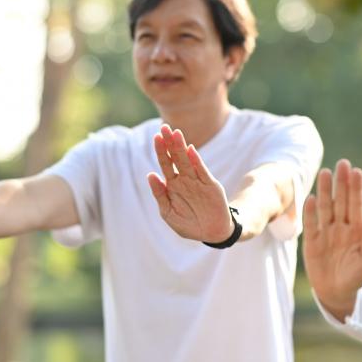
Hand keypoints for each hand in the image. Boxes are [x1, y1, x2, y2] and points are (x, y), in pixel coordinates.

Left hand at [147, 125, 233, 242]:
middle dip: (170, 143)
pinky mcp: (210, 185)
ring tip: (176, 133)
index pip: (165, 164)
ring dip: (181, 147)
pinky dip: (197, 162)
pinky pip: (202, 172)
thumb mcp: (168, 212)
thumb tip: (150, 174)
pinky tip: (190, 151)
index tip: (156, 137)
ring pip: (188, 161)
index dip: (161, 151)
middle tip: (164, 128)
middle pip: (175, 158)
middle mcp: (184, 180)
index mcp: (172, 185)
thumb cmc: (188, 224)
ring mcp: (197, 181)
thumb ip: (160, 194)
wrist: (210, 233)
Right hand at [303, 159, 361, 318]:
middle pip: (340, 201)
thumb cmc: (356, 275)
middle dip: (341, 183)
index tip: (356, 172)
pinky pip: (310, 224)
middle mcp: (340, 226)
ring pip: (325, 207)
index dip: (356, 188)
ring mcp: (325, 232)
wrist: (337, 292)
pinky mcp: (311, 241)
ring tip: (325, 173)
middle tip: (342, 164)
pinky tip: (309, 198)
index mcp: (356, 228)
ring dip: (324, 191)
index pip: (356, 204)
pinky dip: (309, 212)